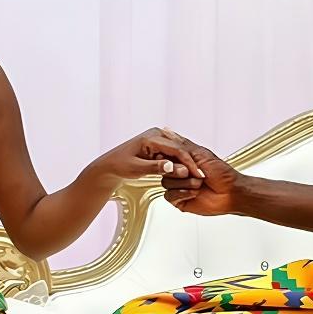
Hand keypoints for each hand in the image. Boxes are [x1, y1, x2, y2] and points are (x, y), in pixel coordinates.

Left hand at [88, 128, 204, 188]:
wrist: (110, 165)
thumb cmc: (120, 165)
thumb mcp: (137, 169)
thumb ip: (155, 168)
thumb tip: (173, 168)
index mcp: (152, 136)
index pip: (177, 149)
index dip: (189, 163)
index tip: (198, 175)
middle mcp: (158, 134)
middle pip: (181, 149)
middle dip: (191, 164)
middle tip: (202, 178)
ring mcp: (159, 139)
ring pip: (179, 153)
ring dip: (187, 165)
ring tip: (197, 178)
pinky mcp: (160, 146)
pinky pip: (174, 155)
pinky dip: (180, 165)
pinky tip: (187, 176)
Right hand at [158, 133, 241, 216]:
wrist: (230, 193)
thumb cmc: (222, 174)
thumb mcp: (201, 154)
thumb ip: (181, 144)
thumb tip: (167, 131)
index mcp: (184, 161)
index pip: (166, 156)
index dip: (170, 158)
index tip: (180, 161)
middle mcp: (180, 173)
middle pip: (164, 170)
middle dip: (180, 171)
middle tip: (194, 173)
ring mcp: (179, 186)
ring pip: (166, 183)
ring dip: (186, 183)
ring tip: (199, 183)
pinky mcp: (179, 199)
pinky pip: (169, 196)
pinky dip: (183, 193)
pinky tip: (195, 193)